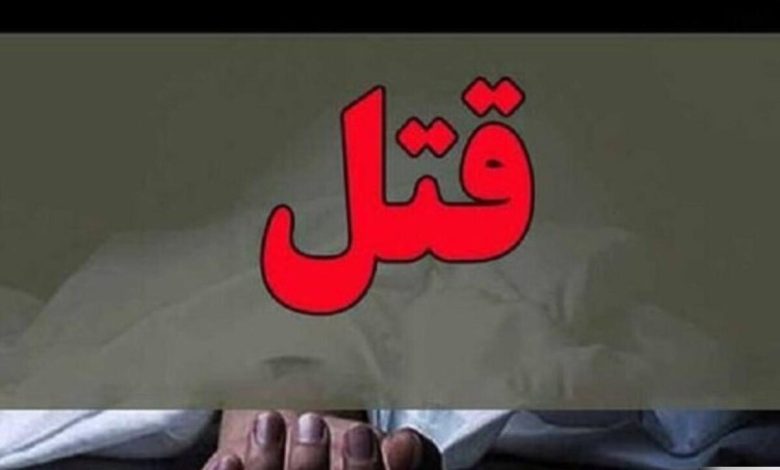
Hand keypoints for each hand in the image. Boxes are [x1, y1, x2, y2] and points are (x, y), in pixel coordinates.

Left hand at [202, 410, 440, 469]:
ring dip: (268, 461)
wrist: (299, 441)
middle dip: (311, 465)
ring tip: (270, 419)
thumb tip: (404, 447)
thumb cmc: (351, 454)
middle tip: (314, 424)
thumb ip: (413, 456)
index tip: (360, 434)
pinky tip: (230, 458)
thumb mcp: (392, 453)